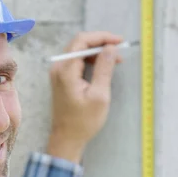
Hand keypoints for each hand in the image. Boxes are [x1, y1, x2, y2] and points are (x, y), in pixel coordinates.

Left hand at [46, 31, 123, 162]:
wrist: (67, 138)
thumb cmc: (83, 121)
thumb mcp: (99, 95)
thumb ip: (104, 69)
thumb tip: (111, 48)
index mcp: (66, 71)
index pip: (82, 41)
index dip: (102, 37)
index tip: (119, 41)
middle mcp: (58, 68)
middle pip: (79, 43)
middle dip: (100, 43)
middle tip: (119, 49)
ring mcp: (58, 73)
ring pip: (78, 51)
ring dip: (96, 52)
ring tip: (115, 59)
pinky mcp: (61, 79)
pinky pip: (75, 61)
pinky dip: (90, 60)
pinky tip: (103, 66)